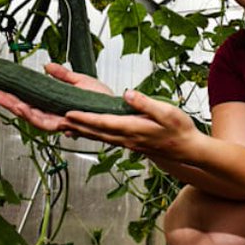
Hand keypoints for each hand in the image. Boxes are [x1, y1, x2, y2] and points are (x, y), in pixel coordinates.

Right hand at [0, 62, 111, 134]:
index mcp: (57, 107)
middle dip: (5, 102)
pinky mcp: (67, 123)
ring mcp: (60, 121)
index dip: (12, 97)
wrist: (121, 111)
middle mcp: (56, 117)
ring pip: (31, 117)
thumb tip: (48, 66)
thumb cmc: (105, 102)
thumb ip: (63, 75)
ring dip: (12, 106)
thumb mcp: (81, 82)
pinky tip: (19, 107)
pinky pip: (45, 121)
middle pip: (25, 111)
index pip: (30, 103)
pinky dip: (31, 114)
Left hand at [63, 90, 201, 159]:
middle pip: (94, 131)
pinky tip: (82, 131)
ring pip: (97, 136)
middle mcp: (126, 138)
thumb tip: (128, 94)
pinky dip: (90, 134)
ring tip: (62, 124)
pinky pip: (104, 139)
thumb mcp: (167, 112)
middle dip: (74, 125)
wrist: (188, 150)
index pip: (104, 123)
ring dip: (79, 130)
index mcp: (133, 129)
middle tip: (56, 120)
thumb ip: (146, 103)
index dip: (85, 118)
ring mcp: (126, 143)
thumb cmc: (179, 130)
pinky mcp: (128, 143)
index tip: (68, 113)